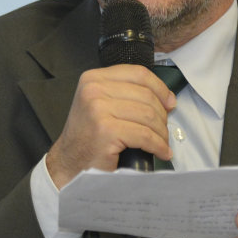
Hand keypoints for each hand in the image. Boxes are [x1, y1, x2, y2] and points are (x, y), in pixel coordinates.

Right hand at [45, 64, 176, 188]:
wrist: (68, 163)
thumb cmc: (88, 137)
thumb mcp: (101, 104)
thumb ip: (125, 94)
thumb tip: (166, 98)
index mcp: (93, 78)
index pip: (138, 74)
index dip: (160, 88)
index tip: (170, 103)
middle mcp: (94, 90)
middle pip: (146, 96)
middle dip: (162, 115)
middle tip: (163, 130)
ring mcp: (98, 110)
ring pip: (148, 115)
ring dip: (161, 133)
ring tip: (162, 143)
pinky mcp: (106, 131)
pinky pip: (145, 136)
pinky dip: (158, 145)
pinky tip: (161, 152)